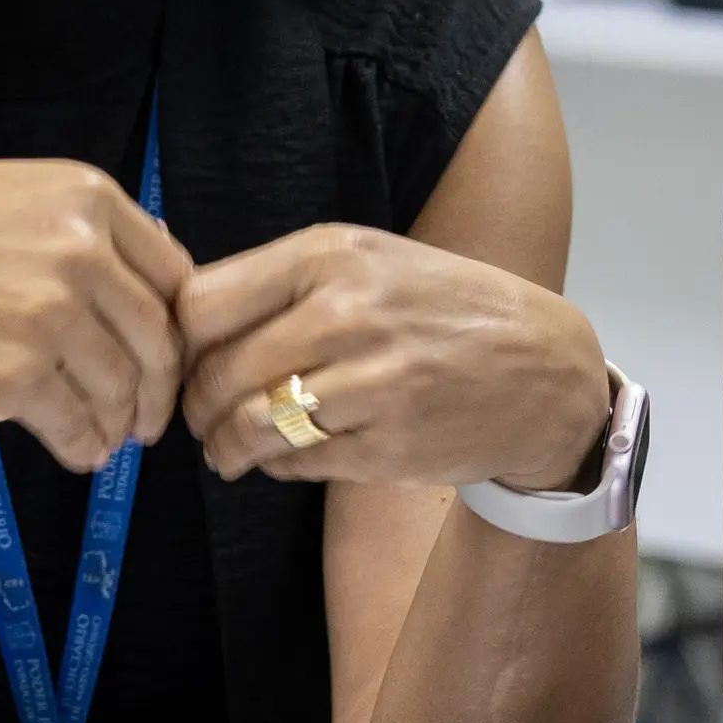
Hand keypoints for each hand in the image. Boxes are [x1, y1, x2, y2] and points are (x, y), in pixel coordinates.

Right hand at [0, 160, 193, 471]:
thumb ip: (74, 224)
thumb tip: (154, 262)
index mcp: (82, 196)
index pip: (172, 273)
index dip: (174, 327)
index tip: (161, 357)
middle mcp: (77, 248)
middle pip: (158, 337)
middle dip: (158, 387)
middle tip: (147, 417)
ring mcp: (49, 313)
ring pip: (122, 387)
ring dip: (121, 423)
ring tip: (106, 439)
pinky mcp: (16, 376)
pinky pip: (79, 425)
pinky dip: (86, 447)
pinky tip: (77, 452)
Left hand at [176, 224, 610, 491]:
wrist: (544, 369)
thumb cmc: (441, 310)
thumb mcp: (369, 261)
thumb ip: (282, 280)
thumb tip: (178, 310)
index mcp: (330, 256)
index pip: (201, 304)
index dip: (178, 342)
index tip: (183, 360)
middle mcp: (347, 313)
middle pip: (216, 372)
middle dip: (194, 406)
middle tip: (198, 419)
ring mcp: (371, 382)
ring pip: (248, 425)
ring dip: (223, 448)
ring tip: (225, 451)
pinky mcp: (388, 445)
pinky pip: (295, 464)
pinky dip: (276, 466)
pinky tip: (284, 457)